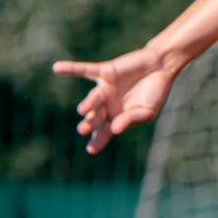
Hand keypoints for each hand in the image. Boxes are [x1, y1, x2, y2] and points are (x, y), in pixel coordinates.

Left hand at [52, 48, 179, 153]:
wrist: (161, 67)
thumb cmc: (155, 92)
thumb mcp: (147, 111)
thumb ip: (131, 119)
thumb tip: (114, 129)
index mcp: (118, 117)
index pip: (104, 132)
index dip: (98, 141)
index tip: (91, 150)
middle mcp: (108, 104)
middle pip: (96, 117)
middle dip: (90, 123)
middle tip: (83, 129)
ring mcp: (105, 88)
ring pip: (93, 98)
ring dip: (88, 104)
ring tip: (83, 111)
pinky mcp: (105, 72)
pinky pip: (85, 70)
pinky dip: (71, 68)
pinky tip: (57, 68)